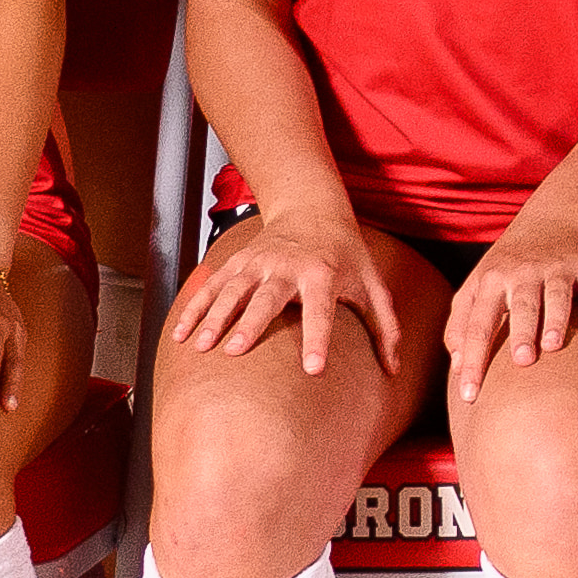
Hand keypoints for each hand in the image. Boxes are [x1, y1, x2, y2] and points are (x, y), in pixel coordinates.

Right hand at [167, 210, 387, 369]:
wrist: (312, 207)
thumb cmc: (347, 255)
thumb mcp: (372, 284)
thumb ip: (385, 327)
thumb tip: (394, 370)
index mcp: (323, 275)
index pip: (322, 312)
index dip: (319, 341)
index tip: (314, 370)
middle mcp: (288, 267)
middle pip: (268, 297)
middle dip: (251, 323)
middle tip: (236, 351)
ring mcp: (259, 262)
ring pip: (234, 290)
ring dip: (216, 316)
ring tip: (202, 346)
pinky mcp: (239, 261)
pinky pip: (213, 285)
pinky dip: (196, 308)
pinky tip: (183, 335)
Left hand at [452, 234, 577, 383]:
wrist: (553, 219)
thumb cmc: (507, 266)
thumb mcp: (477, 286)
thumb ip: (460, 324)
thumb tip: (457, 366)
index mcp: (491, 281)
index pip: (478, 325)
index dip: (473, 360)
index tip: (469, 396)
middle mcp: (523, 272)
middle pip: (521, 305)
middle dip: (521, 332)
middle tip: (521, 361)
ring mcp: (556, 267)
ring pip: (556, 294)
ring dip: (556, 319)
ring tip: (552, 346)